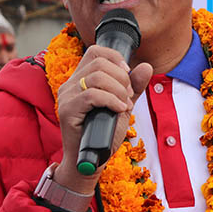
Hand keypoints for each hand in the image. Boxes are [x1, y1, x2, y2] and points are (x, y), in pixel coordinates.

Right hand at [54, 44, 151, 193]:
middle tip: (128, 96)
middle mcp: (70, 84)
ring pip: (96, 77)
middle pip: (98, 63)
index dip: (114, 58)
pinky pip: (92, 95)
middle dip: (121, 77)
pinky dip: (111, 100)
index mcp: (80, 79)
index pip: (95, 51)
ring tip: (124, 105)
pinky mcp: (67, 110)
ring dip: (118, 90)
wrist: (92, 159)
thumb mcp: (123, 104)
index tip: (127, 74)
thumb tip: (146, 66)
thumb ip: (134, 86)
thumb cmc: (105, 133)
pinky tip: (119, 110)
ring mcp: (66, 97)